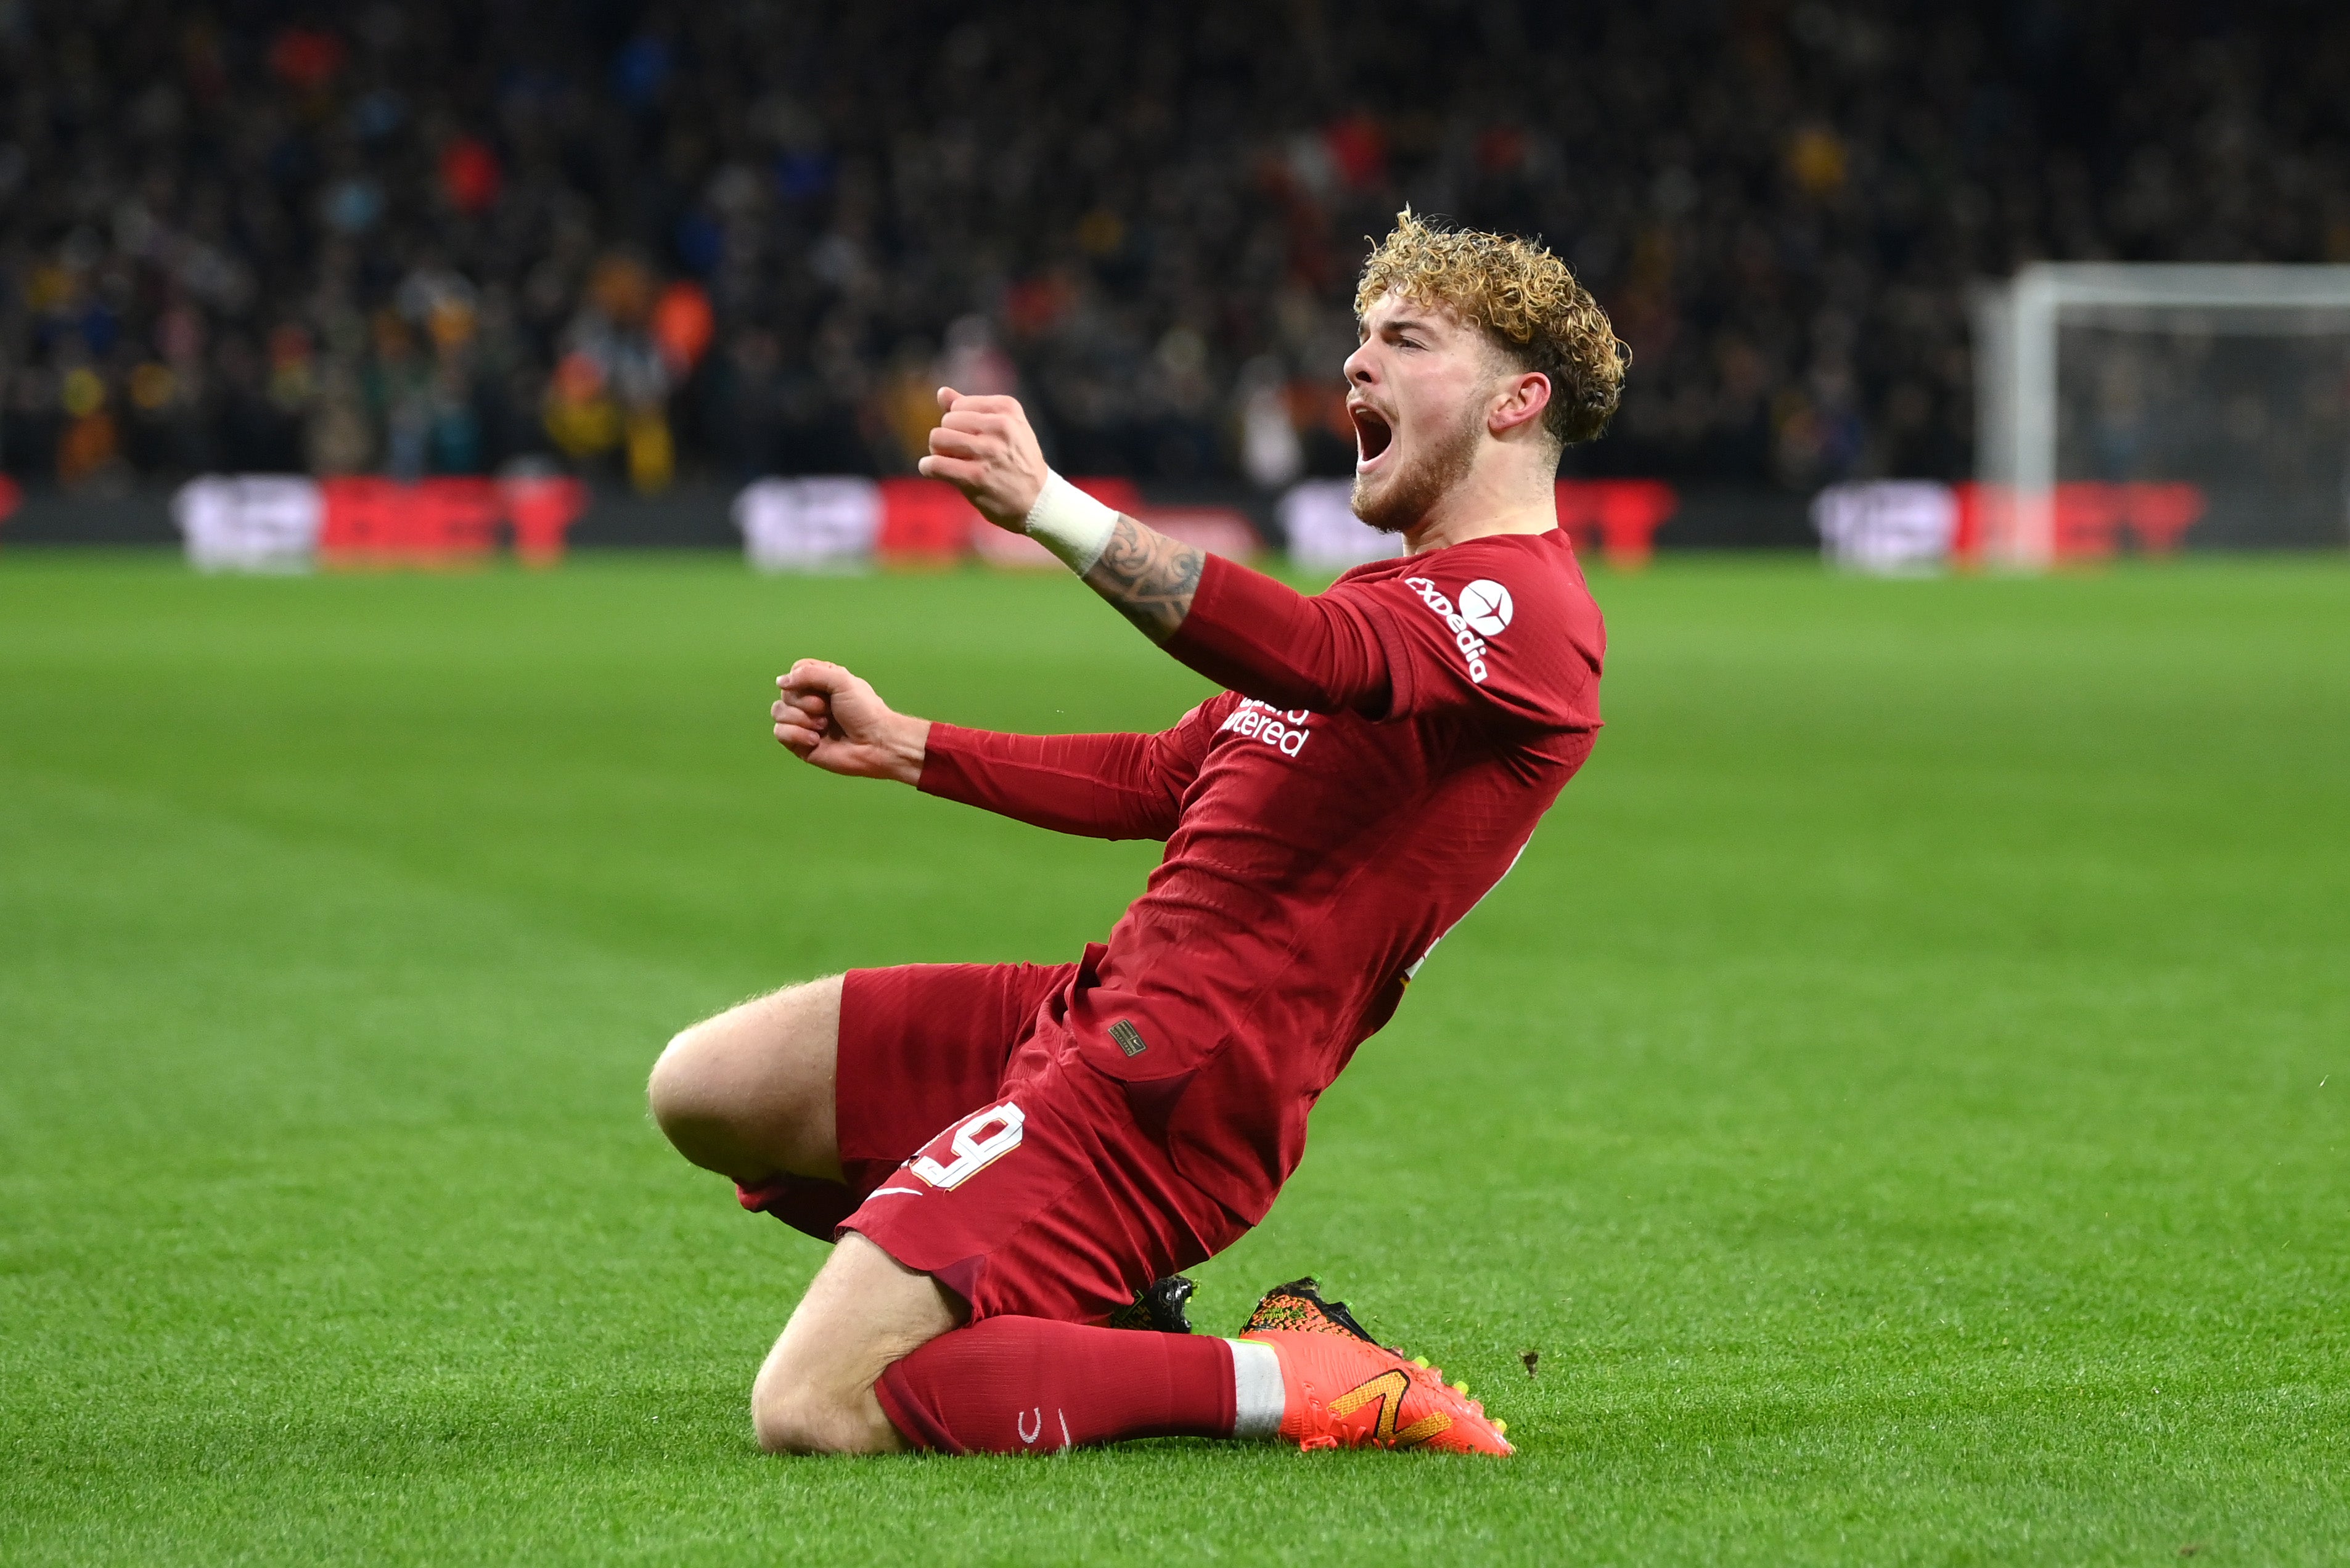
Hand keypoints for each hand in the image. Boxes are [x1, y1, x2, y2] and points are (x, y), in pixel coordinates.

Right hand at [772, 659, 929, 784]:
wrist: (876, 743)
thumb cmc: (865, 711)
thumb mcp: (841, 680)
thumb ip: (810, 673)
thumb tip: (780, 681)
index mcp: (821, 683)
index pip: (795, 672)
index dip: (802, 679)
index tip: (821, 688)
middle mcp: (810, 702)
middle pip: (785, 693)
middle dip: (805, 702)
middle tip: (828, 710)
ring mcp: (804, 723)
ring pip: (778, 712)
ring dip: (802, 719)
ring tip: (824, 726)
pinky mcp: (800, 744)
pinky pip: (780, 733)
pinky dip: (796, 734)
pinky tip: (816, 740)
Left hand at [916, 386, 1047, 530]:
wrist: (1038, 502)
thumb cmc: (1017, 463)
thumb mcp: (1006, 429)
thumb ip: (973, 409)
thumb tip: (942, 392)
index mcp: (1008, 409)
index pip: (958, 406)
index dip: (958, 424)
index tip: (972, 440)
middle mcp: (1000, 426)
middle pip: (946, 421)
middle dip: (948, 438)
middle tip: (961, 454)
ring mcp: (989, 451)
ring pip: (937, 439)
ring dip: (938, 452)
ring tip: (951, 462)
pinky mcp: (976, 476)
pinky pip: (935, 464)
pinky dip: (928, 467)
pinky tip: (934, 471)